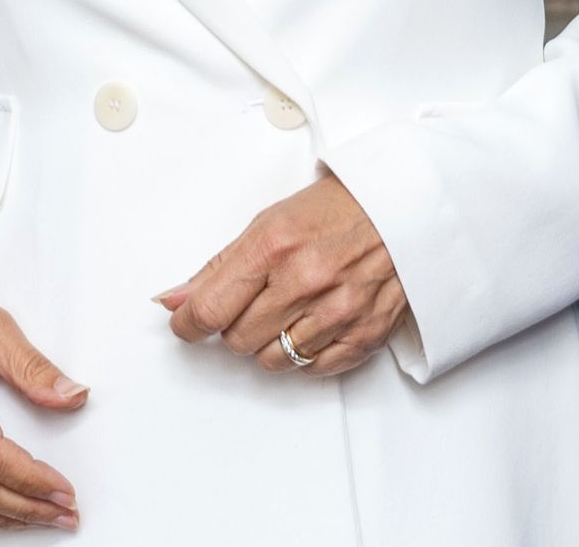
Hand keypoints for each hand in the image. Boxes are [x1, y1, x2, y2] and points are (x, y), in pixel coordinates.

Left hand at [158, 168, 407, 377]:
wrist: (404, 209)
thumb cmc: (337, 210)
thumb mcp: (269, 223)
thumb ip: (218, 267)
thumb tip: (174, 299)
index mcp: (274, 246)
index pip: (209, 310)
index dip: (188, 323)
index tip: (187, 323)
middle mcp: (306, 281)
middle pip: (237, 340)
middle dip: (236, 326)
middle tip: (254, 301)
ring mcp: (338, 311)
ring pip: (273, 361)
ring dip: (270, 342)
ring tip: (287, 311)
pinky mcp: (364, 335)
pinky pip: (313, 370)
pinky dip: (306, 354)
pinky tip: (313, 323)